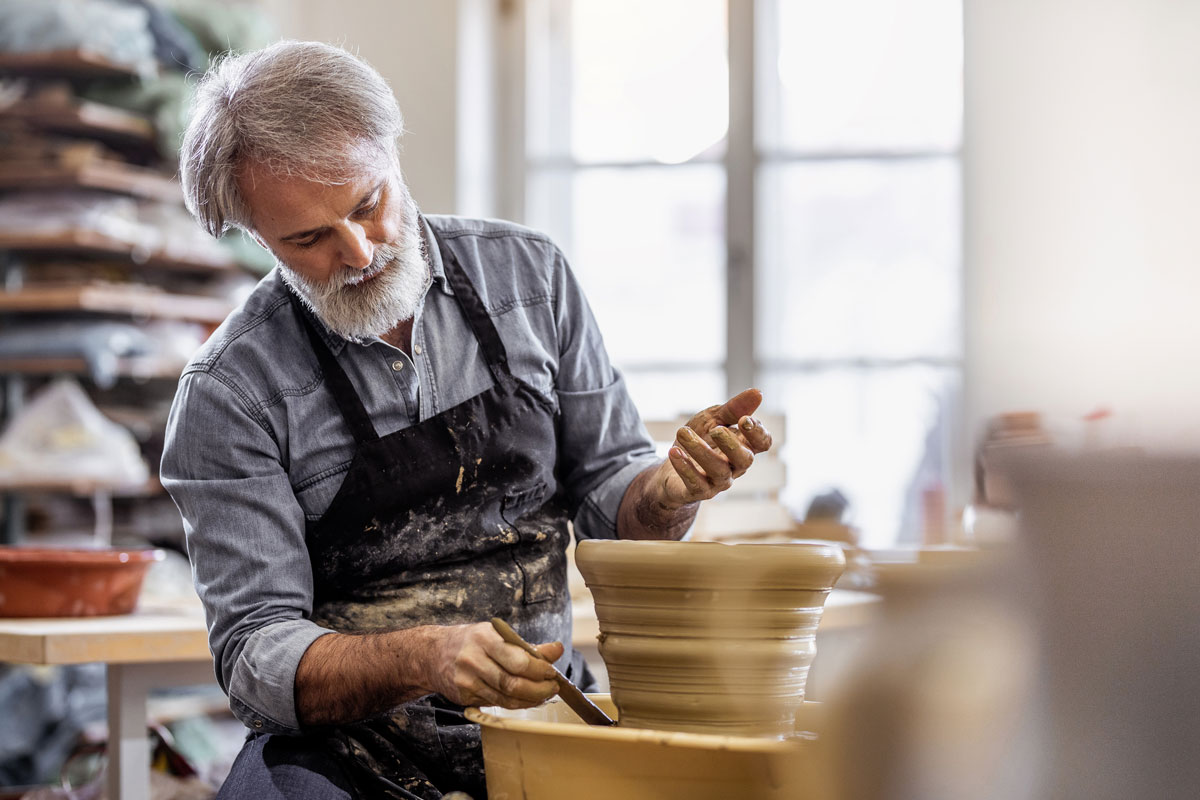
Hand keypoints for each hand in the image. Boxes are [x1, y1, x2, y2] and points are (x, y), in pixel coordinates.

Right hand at [426, 621, 562, 708]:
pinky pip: (496, 704)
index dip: (540, 670)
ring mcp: (467, 681)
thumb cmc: (470, 641)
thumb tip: (557, 650)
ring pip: (506, 699)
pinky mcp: (464, 697)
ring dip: (530, 699)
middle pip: (513, 684)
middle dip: (539, 689)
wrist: (432, 654)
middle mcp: (473, 660)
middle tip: (553, 687)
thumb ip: (526, 646)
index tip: (552, 672)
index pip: (518, 661)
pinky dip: (515, 704)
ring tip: (544, 694)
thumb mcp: (495, 634)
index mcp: (484, 638)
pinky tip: (526, 699)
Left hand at [658, 387, 773, 506]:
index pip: (763, 443)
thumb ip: (734, 408)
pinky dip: (685, 468)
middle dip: (732, 444)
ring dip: (700, 451)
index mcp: (744, 445)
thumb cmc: (700, 437)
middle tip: (715, 429)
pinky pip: (696, 483)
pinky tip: (674, 452)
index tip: (744, 419)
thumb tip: (758, 392)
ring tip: (682, 432)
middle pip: (745, 459)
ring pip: (719, 471)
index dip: (758, 433)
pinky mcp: (699, 491)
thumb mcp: (714, 417)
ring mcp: (719, 481)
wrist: (672, 462)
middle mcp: (736, 465)